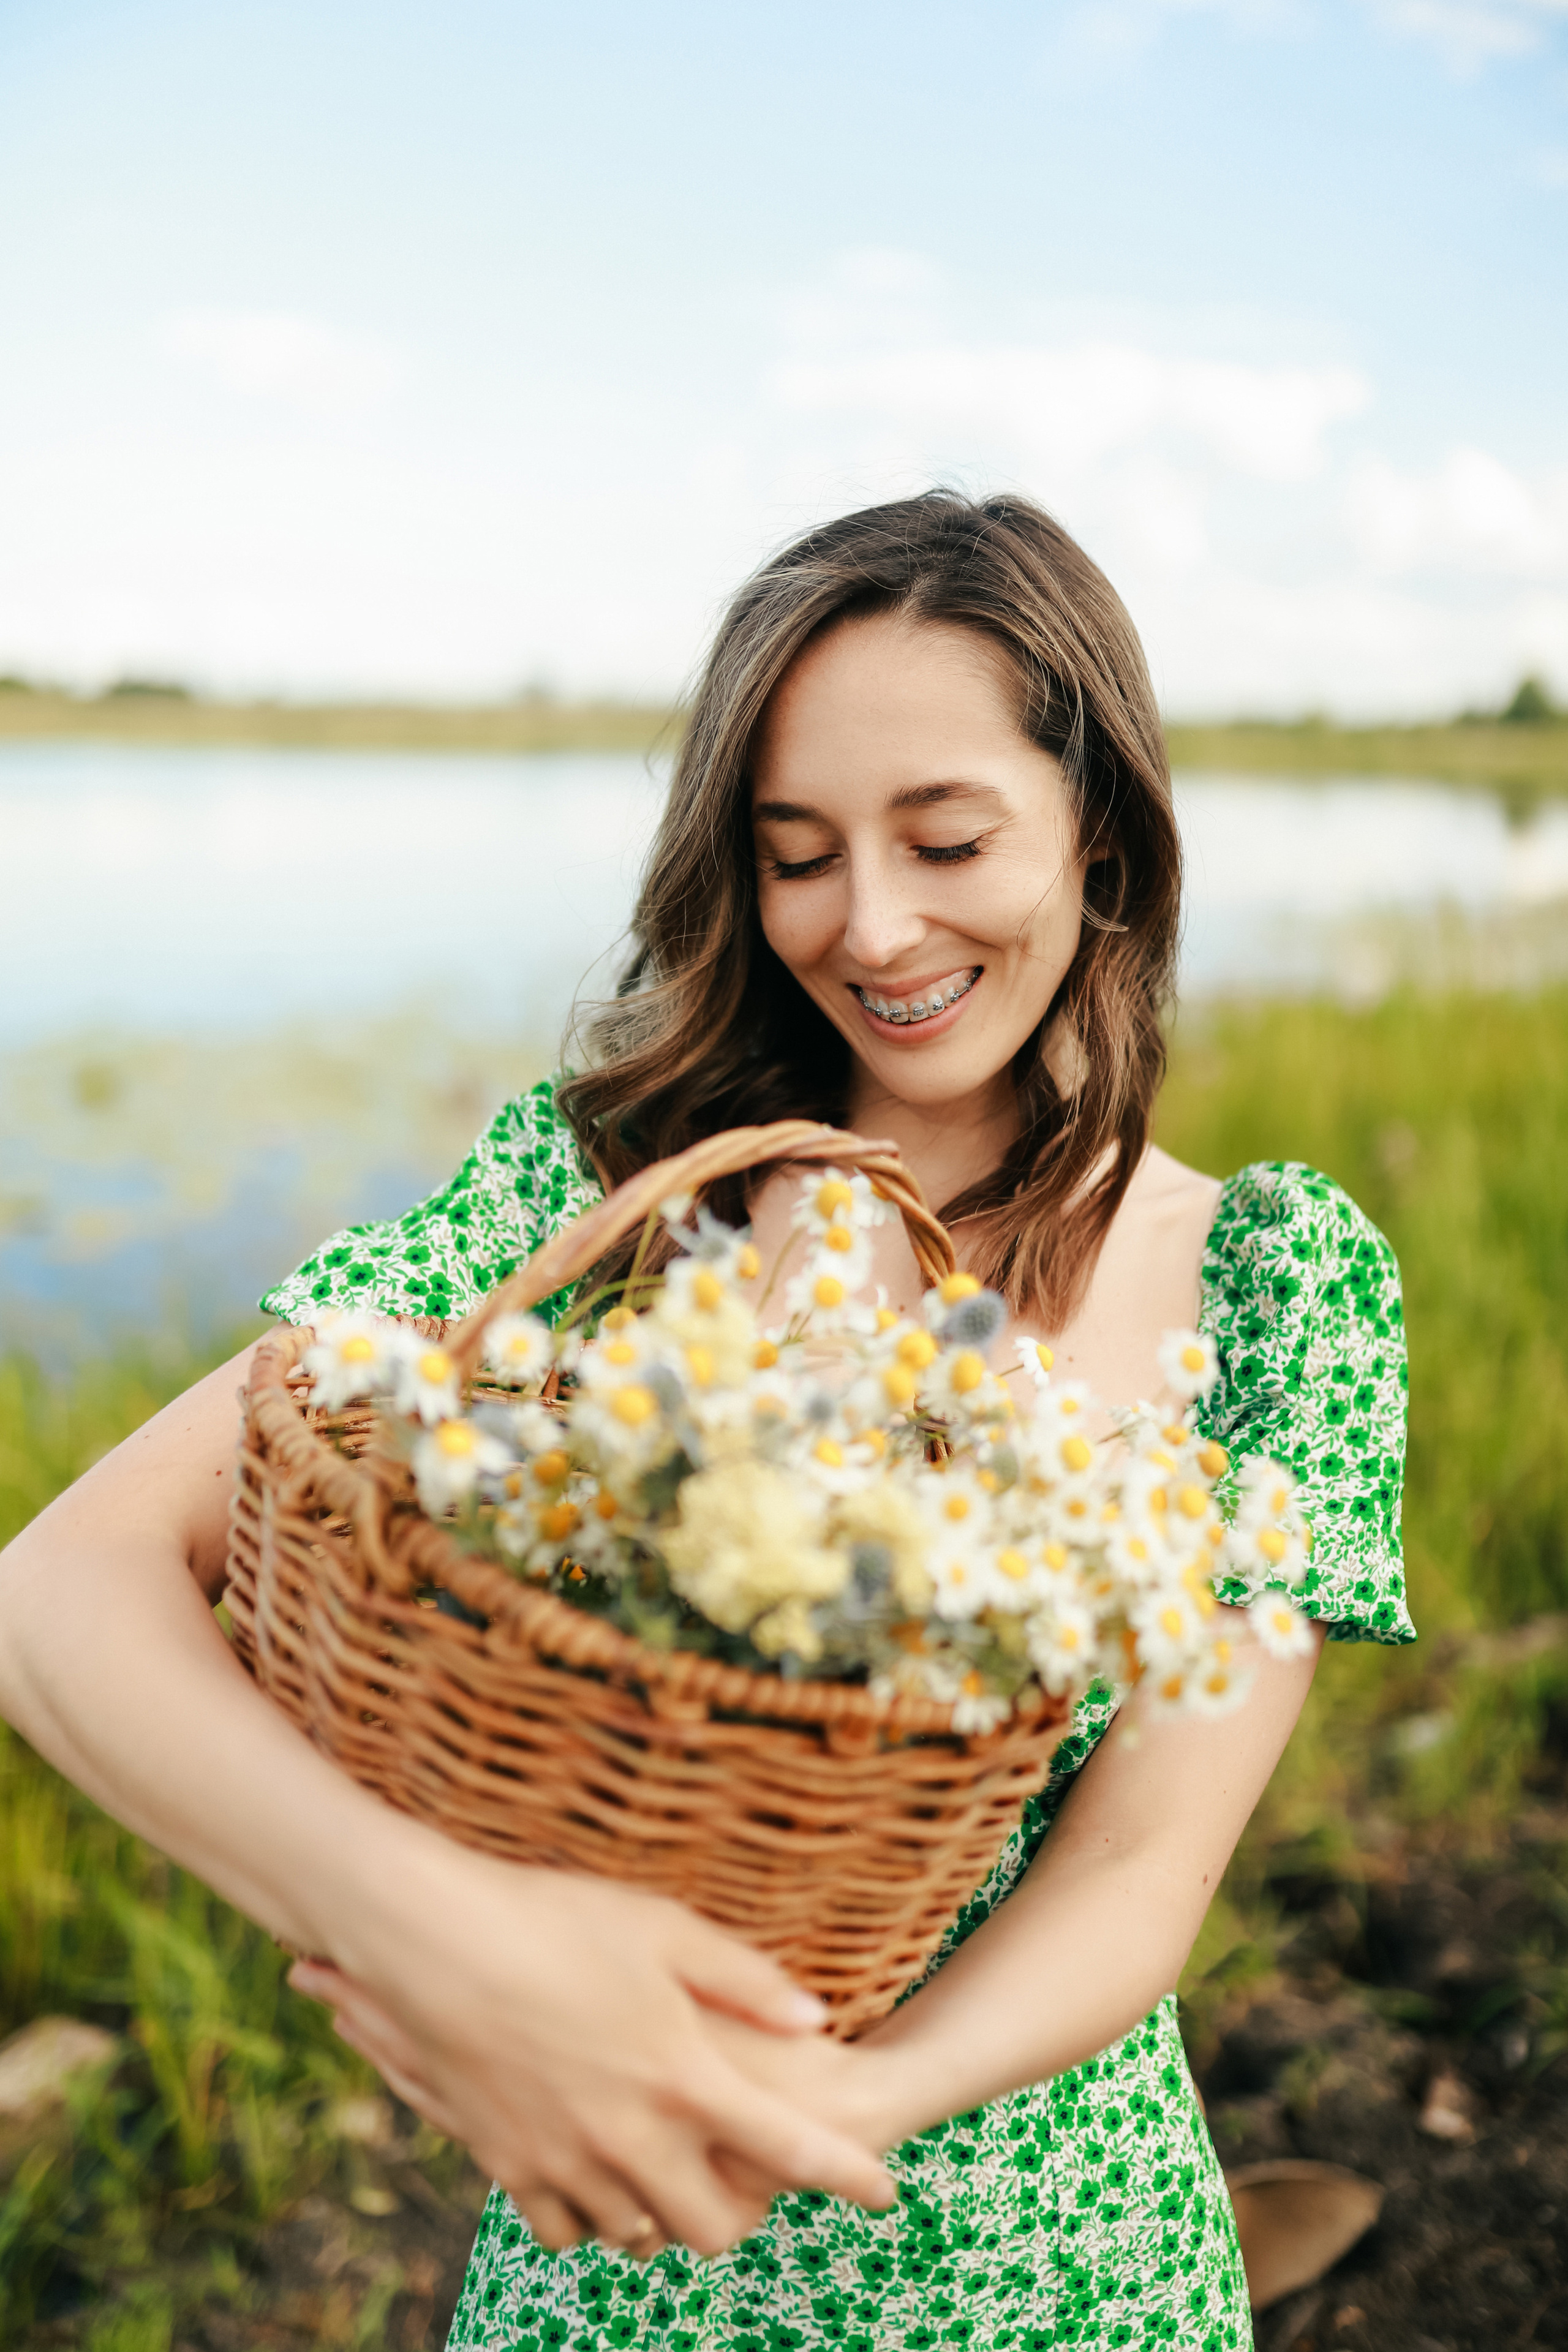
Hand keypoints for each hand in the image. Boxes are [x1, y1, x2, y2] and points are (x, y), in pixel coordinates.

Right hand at [294, 1850, 897, 2256]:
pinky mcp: (509, 2167)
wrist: (438, 1942)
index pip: (792, 2151)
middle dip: (742, 2213)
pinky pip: (564, 2229)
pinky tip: (596, 2168)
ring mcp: (568, 2161)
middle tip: (742, 2171)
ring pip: (638, 2234)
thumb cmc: (558, 1920)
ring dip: (662, 2211)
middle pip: (713, 2229)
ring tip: (666, 2163)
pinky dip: (590, 2214)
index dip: (849, 2177)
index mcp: (684, 2076)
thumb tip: (816, 2018)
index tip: (887, 2194)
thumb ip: (746, 1981)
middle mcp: (633, 2137)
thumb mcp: (665, 1929)